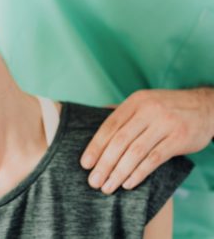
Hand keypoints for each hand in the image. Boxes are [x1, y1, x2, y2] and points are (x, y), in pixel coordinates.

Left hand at [80, 88, 213, 193]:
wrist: (204, 106)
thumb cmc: (167, 107)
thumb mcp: (144, 101)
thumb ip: (123, 110)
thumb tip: (97, 113)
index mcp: (135, 101)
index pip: (110, 125)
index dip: (96, 145)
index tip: (85, 163)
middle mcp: (148, 110)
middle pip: (120, 140)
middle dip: (104, 163)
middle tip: (94, 181)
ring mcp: (164, 124)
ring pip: (135, 152)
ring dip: (118, 172)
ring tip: (107, 186)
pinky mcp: (179, 138)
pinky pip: (154, 159)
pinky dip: (139, 173)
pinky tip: (127, 183)